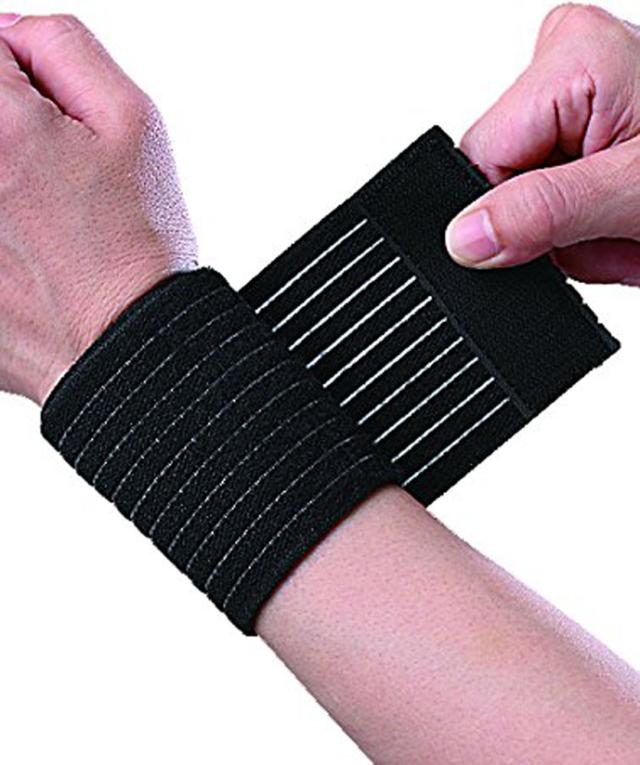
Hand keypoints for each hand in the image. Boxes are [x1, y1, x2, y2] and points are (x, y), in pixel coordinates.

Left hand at [0, 14, 195, 404]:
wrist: (123, 345)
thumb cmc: (136, 247)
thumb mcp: (133, 120)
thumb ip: (61, 44)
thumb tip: (7, 33)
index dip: (17, 83)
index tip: (39, 118)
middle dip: (9, 137)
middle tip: (41, 177)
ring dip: (7, 187)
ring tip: (34, 222)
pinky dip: (2, 232)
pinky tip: (22, 251)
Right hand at [445, 3, 639, 286]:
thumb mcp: (634, 195)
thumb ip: (544, 212)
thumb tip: (465, 236)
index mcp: (570, 58)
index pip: (477, 160)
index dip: (508, 217)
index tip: (565, 236)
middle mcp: (565, 65)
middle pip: (499, 182)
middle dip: (551, 229)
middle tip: (613, 230)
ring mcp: (573, 98)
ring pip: (519, 202)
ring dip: (572, 235)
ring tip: (626, 227)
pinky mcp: (582, 129)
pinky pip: (542, 200)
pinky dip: (582, 229)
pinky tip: (621, 222)